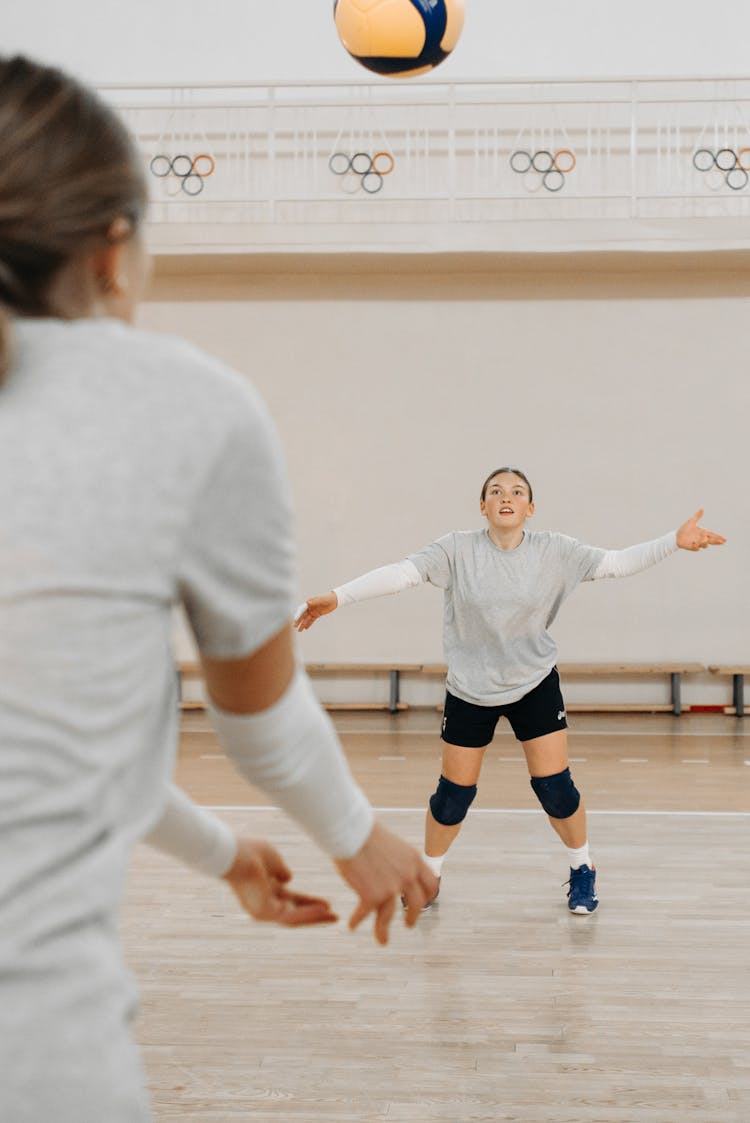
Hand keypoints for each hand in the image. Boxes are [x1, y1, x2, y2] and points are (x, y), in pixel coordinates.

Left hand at [224, 837, 337, 926]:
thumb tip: (289, 879)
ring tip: (334, 917)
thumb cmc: (249, 852)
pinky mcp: (264, 912)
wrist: (233, 853)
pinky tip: (323, 909)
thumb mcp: (271, 859)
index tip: (327, 904)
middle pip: (294, 914)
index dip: (309, 902)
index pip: (292, 900)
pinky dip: (308, 913)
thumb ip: (281, 870)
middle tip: (335, 917)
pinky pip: (291, 915)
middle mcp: (263, 904)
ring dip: (315, 917)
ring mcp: (262, 910)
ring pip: (294, 918)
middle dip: (315, 916)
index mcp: (265, 890)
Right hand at [293, 591, 338, 631]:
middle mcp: (310, 607)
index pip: (302, 609)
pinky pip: (312, 620)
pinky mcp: (317, 614)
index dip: (298, 615)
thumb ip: (315, 601)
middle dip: (298, 621)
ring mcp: (313, 611)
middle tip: (294, 626)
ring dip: (303, 624)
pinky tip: (305, 628)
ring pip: (306, 619)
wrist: (334, 599)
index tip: (295, 620)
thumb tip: (308, 602)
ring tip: (299, 630)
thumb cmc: (327, 598)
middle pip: (302, 615)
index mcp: (309, 603)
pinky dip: (309, 624)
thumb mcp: (322, 600)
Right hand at [335, 821, 439, 945]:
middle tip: (409, 924)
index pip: (430, 884)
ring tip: (382, 939)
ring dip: (384, 930)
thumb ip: (396, 860)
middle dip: (413, 916)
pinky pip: (364, 914)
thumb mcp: (391, 844)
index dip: (427, 896)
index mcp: (413, 860)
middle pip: (416, 904)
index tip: (422, 903)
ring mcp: (390, 888)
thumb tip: (391, 870)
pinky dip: (357, 921)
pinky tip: (352, 925)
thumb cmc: (365, 831)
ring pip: (389, 916)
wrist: (351, 832)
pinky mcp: (372, 896)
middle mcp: (407, 876)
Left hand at [676, 509, 726, 551]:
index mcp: (703, 533)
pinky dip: (696, 547)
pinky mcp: (692, 547)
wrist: (676, 536)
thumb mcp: (691, 521)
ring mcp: (697, 544)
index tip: (725, 539)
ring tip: (705, 540)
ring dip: (705, 543)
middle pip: (711, 541)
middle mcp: (702, 539)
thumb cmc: (685, 529)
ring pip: (704, 545)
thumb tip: (702, 509)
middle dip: (716, 541)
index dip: (719, 537)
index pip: (713, 535)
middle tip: (722, 542)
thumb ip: (697, 516)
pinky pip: (696, 548)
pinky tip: (695, 544)